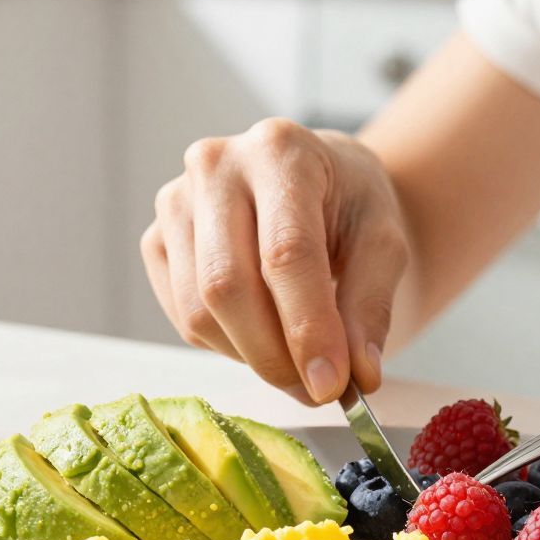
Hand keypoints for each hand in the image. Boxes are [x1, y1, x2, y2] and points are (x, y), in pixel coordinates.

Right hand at [142, 119, 410, 403]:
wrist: (317, 185)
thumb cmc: (350, 207)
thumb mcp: (384, 244)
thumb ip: (372, 307)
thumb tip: (358, 374)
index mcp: (280, 150)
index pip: (286, 252)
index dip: (308, 327)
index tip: (333, 384)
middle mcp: (216, 166)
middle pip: (229, 285)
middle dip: (275, 355)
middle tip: (318, 389)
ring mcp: (175, 202)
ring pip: (199, 312)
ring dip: (253, 357)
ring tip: (299, 362)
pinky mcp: (156, 241)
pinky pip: (183, 318)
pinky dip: (227, 346)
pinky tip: (264, 334)